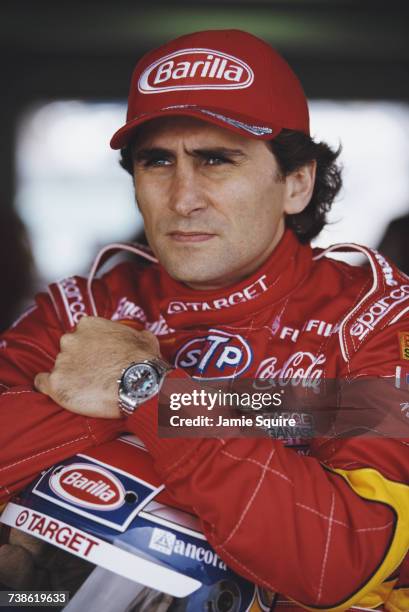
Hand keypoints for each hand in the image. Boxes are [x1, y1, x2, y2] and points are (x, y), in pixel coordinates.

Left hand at [34, 316, 159, 417]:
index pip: (81, 334)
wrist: (139, 384)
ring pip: (59, 368)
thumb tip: (138, 337)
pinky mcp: (56, 384)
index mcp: (89, 325)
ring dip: (69, 377)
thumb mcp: (145, 338)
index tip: (97, 358)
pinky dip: (49, 387)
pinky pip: (42, 383)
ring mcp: (62, 361)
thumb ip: (132, 335)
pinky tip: (61, 392)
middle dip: (78, 361)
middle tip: (93, 375)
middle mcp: (71, 339)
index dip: (89, 348)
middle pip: (68, 350)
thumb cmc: (144, 362)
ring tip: (87, 389)